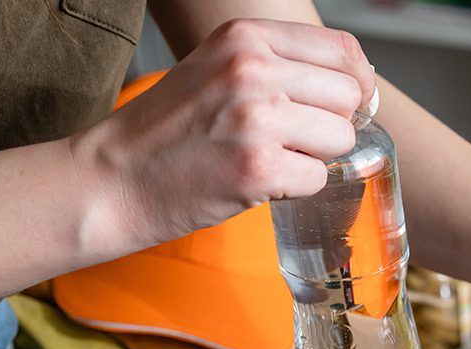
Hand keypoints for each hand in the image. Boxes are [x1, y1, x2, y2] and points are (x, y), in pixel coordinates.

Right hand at [71, 18, 375, 247]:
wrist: (113, 179)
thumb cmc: (168, 131)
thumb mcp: (216, 69)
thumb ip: (275, 65)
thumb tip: (353, 81)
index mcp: (245, 37)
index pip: (341, 49)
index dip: (356, 82)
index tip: (347, 105)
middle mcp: (254, 69)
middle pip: (347, 96)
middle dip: (331, 124)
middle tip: (294, 141)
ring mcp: (257, 118)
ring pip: (340, 139)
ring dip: (315, 158)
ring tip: (271, 159)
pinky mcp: (258, 168)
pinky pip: (317, 179)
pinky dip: (295, 189)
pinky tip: (258, 182)